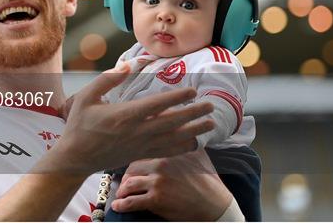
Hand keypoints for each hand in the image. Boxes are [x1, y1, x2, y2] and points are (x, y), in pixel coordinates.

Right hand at [39, 64, 214, 174]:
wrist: (75, 158)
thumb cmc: (79, 125)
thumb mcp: (86, 97)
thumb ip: (107, 79)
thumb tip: (128, 65)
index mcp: (125, 115)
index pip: (157, 105)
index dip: (177, 97)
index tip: (193, 90)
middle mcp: (137, 131)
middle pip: (172, 122)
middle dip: (193, 113)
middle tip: (210, 105)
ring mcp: (140, 145)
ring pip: (174, 139)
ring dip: (194, 131)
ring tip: (211, 124)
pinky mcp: (140, 155)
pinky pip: (166, 152)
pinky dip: (183, 148)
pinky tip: (194, 143)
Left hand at [111, 150, 232, 220]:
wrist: (215, 203)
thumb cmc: (206, 179)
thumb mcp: (195, 153)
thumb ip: (181, 141)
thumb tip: (175, 126)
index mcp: (167, 150)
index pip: (141, 149)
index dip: (132, 156)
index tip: (127, 159)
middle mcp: (160, 164)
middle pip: (132, 166)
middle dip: (126, 175)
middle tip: (124, 181)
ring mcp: (157, 182)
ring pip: (129, 183)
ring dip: (122, 189)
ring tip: (120, 193)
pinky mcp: (157, 199)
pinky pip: (133, 201)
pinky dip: (122, 204)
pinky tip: (118, 206)